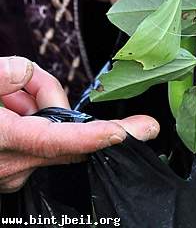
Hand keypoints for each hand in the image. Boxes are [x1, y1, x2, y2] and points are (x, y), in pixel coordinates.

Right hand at [0, 56, 158, 192]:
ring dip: (34, 108)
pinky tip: (3, 110)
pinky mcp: (10, 174)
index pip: (61, 141)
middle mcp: (12, 165)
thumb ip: (13, 72)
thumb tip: (33, 77)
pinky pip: (36, 141)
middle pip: (62, 132)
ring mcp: (11, 174)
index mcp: (4, 140)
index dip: (98, 136)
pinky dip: (26, 120)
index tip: (131, 131)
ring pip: (48, 132)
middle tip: (20, 85)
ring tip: (0, 98)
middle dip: (52, 102)